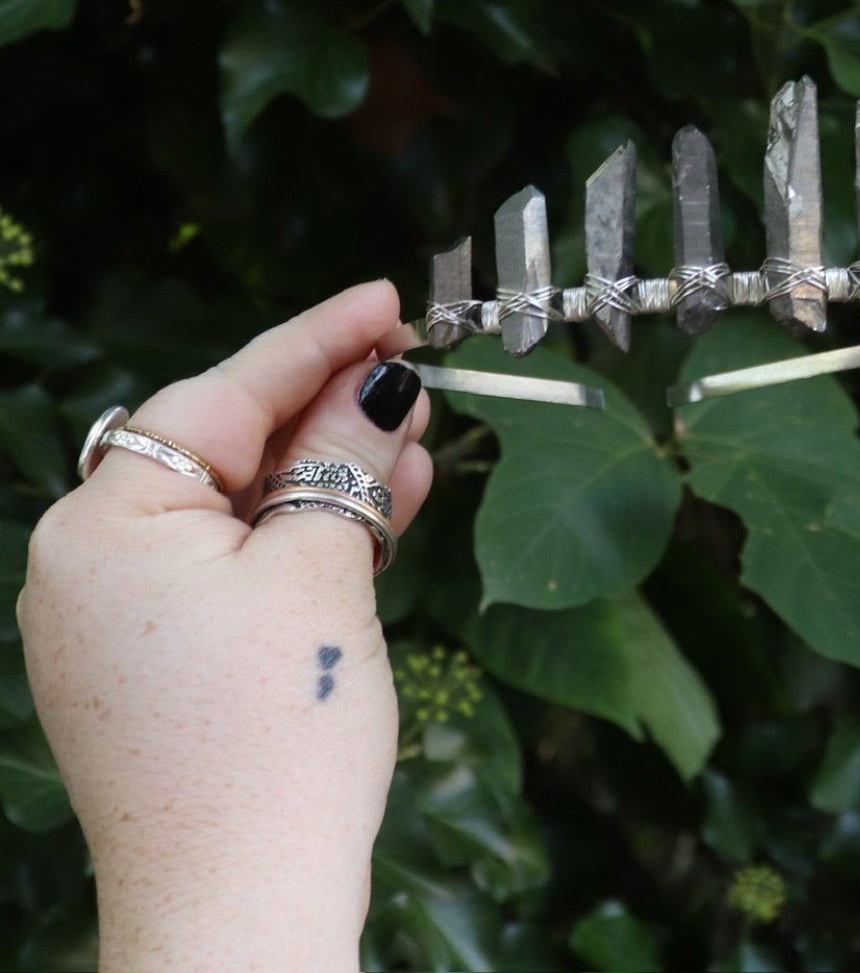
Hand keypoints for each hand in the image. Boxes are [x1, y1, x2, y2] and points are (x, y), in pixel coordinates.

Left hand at [17, 282, 431, 972]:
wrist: (241, 908)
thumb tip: (380, 382)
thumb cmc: (277, 729)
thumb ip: (345, 458)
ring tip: (418, 435)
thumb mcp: (323, 567)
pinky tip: (384, 506)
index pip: (221, 397)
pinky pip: (239, 568)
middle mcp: (93, 565)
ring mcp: (125, 621)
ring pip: (241, 509)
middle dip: (327, 410)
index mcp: (105, 526)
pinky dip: (306, 536)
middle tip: (413, 368)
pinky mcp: (164, 664)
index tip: (386, 299)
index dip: (315, 339)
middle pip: (227, 449)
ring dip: (329, 472)